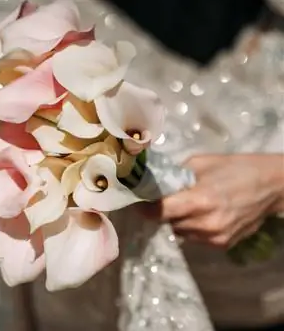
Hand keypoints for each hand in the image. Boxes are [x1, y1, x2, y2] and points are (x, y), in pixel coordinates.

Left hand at [138, 154, 283, 248]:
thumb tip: (152, 183)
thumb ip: (175, 176)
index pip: (159, 212)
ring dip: (176, 220)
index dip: (145, 207)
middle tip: (160, 200)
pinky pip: (194, 237)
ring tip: (185, 205)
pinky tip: (200, 214)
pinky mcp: (222, 244)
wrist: (272, 186)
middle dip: (160, 212)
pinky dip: (191, 226)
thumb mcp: (200, 163)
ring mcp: (214, 237)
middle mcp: (205, 223)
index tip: (138, 202)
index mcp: (199, 200)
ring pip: (179, 232)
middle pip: (167, 223)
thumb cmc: (235, 168)